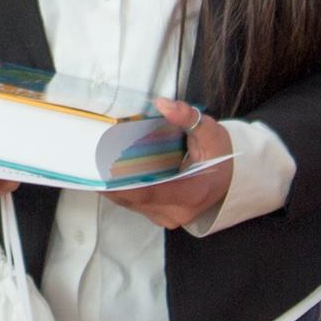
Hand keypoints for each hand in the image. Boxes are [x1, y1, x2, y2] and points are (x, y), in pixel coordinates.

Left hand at [101, 98, 233, 228]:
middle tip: (90, 154)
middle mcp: (176, 211)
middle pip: (132, 198)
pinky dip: (121, 186)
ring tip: (96, 158)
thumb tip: (163, 104)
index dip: (120, 181)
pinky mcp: (159, 215)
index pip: (147, 192)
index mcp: (191, 193)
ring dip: (113, 182)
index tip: (99, 164)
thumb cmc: (220, 155)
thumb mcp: (209, 131)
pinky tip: (110, 168)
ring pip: (129, 202)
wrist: (230, 178)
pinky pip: (133, 203)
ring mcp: (166, 216)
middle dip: (110, 177)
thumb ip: (186, 116)